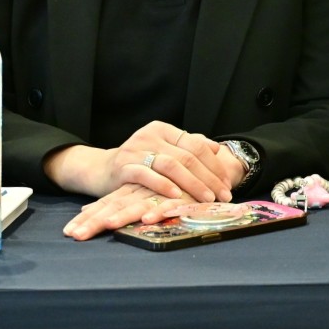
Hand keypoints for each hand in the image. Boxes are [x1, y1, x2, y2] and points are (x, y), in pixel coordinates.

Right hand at [43, 121, 236, 202]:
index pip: (196, 144)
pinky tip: (176, 196)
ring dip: (192, 183)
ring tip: (206, 198)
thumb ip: (188, 147)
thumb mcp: (164, 151)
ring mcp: (136, 150)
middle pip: (187, 156)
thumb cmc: (140, 163)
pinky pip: (147, 175)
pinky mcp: (123, 166)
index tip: (226, 183)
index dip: (214, 165)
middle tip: (222, 194)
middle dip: (208, 178)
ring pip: (171, 165)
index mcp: (163, 129)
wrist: (102, 170)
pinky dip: (163, 185)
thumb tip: (217, 148)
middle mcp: (150, 136)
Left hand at [63, 182, 190, 240]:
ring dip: (121, 217)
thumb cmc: (175, 186)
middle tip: (76, 235)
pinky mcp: (183, 197)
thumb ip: (119, 201)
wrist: (208, 169)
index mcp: (132, 191)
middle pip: (115, 206)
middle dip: (94, 222)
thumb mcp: (145, 195)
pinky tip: (146, 220)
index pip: (107, 204)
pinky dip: (159, 212)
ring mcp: (161, 194)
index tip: (70, 232)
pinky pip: (169, 205)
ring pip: (137, 205)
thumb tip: (84, 210)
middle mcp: (142, 192)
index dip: (89, 217)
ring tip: (105, 227)